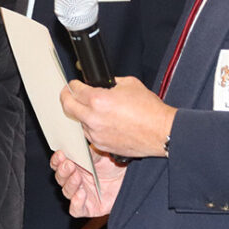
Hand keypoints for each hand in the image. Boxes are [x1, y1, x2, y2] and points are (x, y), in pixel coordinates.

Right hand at [51, 148, 124, 217]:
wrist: (127, 177)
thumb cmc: (112, 164)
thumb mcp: (99, 152)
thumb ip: (85, 149)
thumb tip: (74, 141)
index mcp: (73, 165)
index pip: (58, 164)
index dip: (57, 160)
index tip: (61, 154)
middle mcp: (74, 180)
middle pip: (60, 178)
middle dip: (63, 171)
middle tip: (69, 164)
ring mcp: (80, 194)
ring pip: (66, 192)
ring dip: (70, 184)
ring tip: (78, 177)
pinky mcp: (89, 208)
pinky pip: (76, 209)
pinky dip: (76, 203)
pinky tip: (81, 194)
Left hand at [60, 77, 176, 157]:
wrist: (162, 132)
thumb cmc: (149, 109)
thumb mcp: (129, 84)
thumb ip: (109, 82)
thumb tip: (100, 82)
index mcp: (98, 100)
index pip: (74, 89)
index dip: (73, 84)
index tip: (74, 84)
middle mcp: (93, 118)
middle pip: (67, 106)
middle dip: (66, 97)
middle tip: (69, 94)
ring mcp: (96, 134)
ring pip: (78, 121)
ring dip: (81, 114)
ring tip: (91, 109)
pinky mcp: (102, 145)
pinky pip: (89, 134)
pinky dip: (91, 127)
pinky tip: (101, 122)